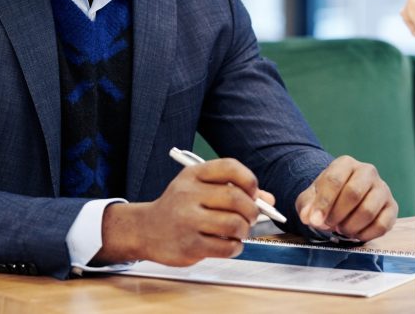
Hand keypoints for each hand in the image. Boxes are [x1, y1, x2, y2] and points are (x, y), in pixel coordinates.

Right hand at [97, 158, 273, 265]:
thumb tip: (268, 200)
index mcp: (193, 175)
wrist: (146, 230)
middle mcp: (189, 194)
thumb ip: (234, 190)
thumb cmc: (179, 207)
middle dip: (252, 210)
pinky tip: (229, 244)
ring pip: (234, 224)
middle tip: (251, 216)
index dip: (248, 180)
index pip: (230, 167)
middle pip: (236, 198)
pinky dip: (235, 247)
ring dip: (244, 230)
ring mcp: (188, 221)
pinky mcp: (190, 245)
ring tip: (239, 231)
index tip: (252, 192)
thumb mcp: (200, 189)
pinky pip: (226, 247)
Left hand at [296, 156, 396, 241]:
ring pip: (368, 211)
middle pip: (353, 193)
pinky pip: (382, 225)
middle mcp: (367, 171)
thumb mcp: (311, 198)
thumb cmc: (328, 196)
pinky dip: (365, 234)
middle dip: (337, 215)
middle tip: (329, 225)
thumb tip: (309, 217)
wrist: (346, 198)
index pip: (334, 180)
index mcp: (346, 163)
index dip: (323, 203)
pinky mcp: (392, 207)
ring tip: (341, 228)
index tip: (314, 221)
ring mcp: (383, 188)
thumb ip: (307, 206)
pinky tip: (355, 233)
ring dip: (350, 226)